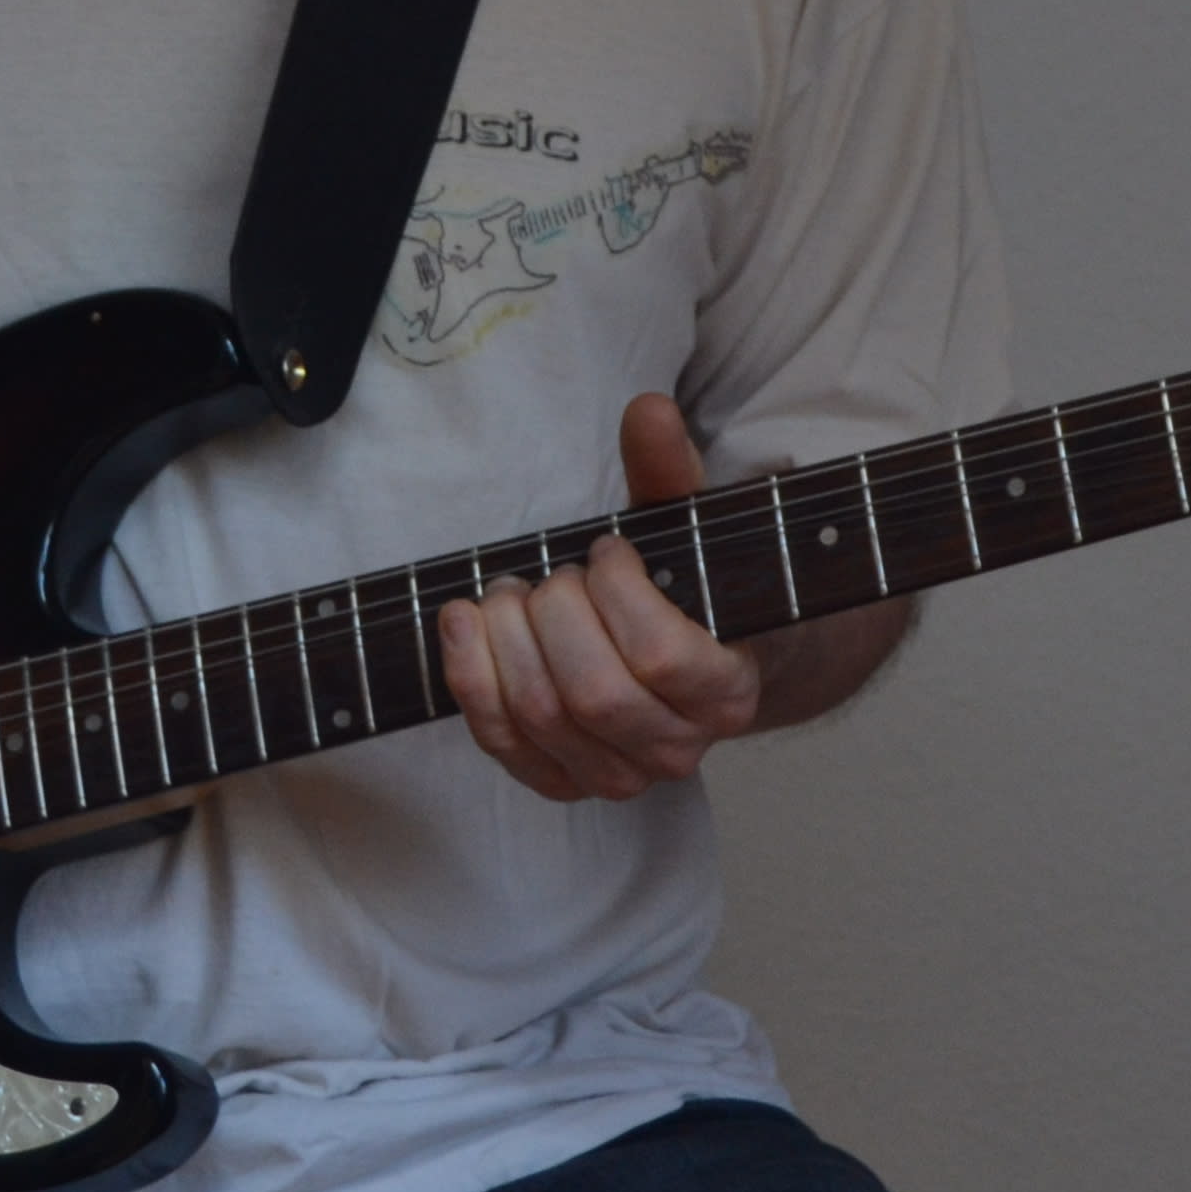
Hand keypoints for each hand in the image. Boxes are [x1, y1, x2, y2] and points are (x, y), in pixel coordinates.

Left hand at [439, 393, 762, 801]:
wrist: (688, 663)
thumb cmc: (689, 588)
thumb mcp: (689, 525)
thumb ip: (671, 471)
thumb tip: (648, 409)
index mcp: (727, 690)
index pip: (663, 657)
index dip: (619, 592)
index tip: (607, 550)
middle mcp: (677, 749)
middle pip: (594, 693)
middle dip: (555, 614)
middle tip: (551, 572)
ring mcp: (617, 776)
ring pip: (542, 716)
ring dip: (506, 639)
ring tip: (508, 591)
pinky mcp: (560, 782)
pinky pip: (502, 743)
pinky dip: (470, 679)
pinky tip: (463, 624)